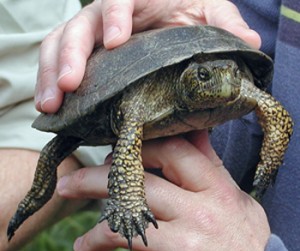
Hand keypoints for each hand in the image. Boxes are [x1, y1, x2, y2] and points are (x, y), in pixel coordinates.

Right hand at [35, 0, 260, 113]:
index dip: (114, 17)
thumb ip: (225, 25)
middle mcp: (109, 17)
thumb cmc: (190, 14)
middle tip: (66, 86)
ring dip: (51, 75)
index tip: (115, 41)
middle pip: (79, 28)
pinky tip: (53, 109)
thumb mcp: (210, 15)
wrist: (177, 21)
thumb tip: (249, 42)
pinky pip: (61, 64)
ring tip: (49, 106)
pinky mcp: (90, 57)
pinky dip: (53, 84)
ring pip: (60, 46)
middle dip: (70, 56)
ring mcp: (95, 38)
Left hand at [57, 131, 269, 250]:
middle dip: (107, 168)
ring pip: (130, 199)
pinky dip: (99, 238)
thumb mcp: (235, 197)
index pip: (174, 148)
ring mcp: (188, 230)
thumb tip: (194, 132)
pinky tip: (85, 243)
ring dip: (92, 190)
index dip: (142, 144)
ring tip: (69, 190)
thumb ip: (211, 165)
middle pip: (145, 171)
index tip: (119, 150)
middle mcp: (202, 204)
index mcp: (216, 185)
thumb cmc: (244, 237)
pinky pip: (127, 236)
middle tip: (82, 171)